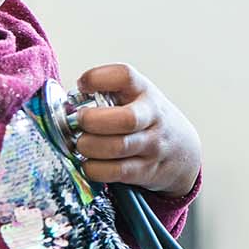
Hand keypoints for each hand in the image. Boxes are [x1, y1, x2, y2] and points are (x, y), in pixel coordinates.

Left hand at [73, 63, 201, 196]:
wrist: (182, 150)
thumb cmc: (148, 121)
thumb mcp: (136, 98)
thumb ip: (107, 94)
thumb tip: (66, 103)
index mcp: (144, 92)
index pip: (125, 76)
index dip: (98, 78)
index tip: (82, 85)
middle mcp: (151, 117)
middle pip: (126, 119)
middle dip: (93, 121)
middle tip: (80, 121)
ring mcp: (151, 145)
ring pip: (118, 147)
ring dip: (90, 147)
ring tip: (81, 144)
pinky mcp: (146, 170)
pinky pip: (116, 172)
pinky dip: (95, 169)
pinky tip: (89, 163)